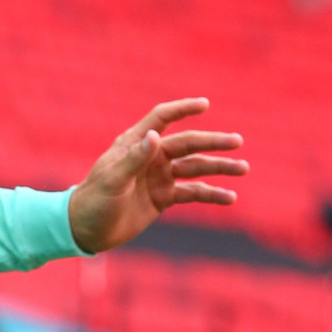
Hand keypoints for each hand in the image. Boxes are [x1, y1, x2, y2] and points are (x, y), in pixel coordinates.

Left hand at [68, 98, 247, 254]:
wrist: (88, 228)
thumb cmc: (95, 199)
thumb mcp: (112, 180)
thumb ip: (134, 159)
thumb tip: (155, 135)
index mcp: (133, 143)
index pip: (161, 119)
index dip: (182, 109)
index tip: (205, 104)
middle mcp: (150, 157)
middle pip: (186, 144)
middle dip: (211, 142)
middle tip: (237, 141)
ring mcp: (158, 176)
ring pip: (195, 168)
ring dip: (218, 167)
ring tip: (243, 168)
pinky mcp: (163, 197)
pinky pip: (193, 193)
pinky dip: (211, 194)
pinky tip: (230, 197)